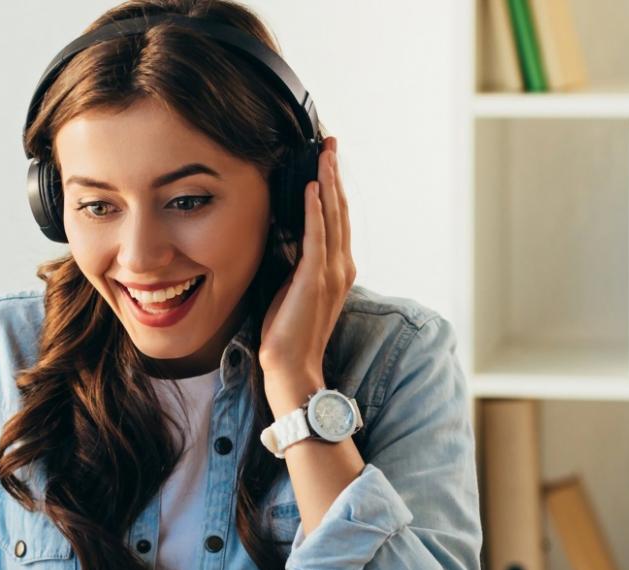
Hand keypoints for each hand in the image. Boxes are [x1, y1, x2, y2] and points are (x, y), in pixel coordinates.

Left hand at [259, 134, 356, 397]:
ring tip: (324, 153)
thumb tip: (286, 237)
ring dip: (328, 181)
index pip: (338, 219)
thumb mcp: (294, 289)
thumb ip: (297, 263)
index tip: (327, 159)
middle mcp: (341, 267)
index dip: (334, 188)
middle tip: (330, 142)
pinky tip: (313, 187)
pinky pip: (318, 237)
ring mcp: (332, 273)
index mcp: (338, 270)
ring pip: (334, 217)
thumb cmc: (288, 333)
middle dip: (335, 174)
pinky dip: (316, 210)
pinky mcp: (315, 280)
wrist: (292, 368)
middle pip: (341, 210)